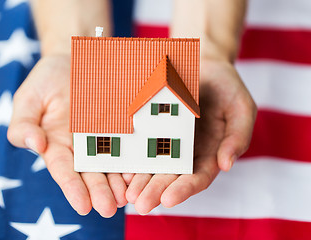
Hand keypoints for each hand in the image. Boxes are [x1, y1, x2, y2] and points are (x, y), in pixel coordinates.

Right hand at [7, 55, 127, 216]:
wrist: (73, 59)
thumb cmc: (46, 80)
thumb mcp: (28, 98)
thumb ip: (24, 124)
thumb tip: (35, 146)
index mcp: (56, 145)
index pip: (64, 170)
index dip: (72, 188)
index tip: (83, 205)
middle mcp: (81, 147)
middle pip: (91, 173)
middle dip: (100, 191)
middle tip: (110, 208)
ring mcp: (102, 137)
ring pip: (112, 164)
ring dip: (119, 182)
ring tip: (127, 196)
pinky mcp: (120, 125)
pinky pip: (128, 144)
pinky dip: (133, 159)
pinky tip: (140, 171)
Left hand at [124, 59, 256, 214]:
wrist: (204, 65)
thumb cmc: (227, 87)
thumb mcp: (241, 108)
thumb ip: (238, 136)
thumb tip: (226, 165)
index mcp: (210, 153)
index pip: (198, 177)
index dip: (185, 190)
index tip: (169, 199)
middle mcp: (187, 153)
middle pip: (171, 177)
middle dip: (156, 192)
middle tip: (141, 206)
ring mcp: (168, 141)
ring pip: (153, 166)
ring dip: (141, 182)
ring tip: (128, 195)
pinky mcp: (153, 128)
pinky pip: (141, 145)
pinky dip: (133, 158)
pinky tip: (121, 168)